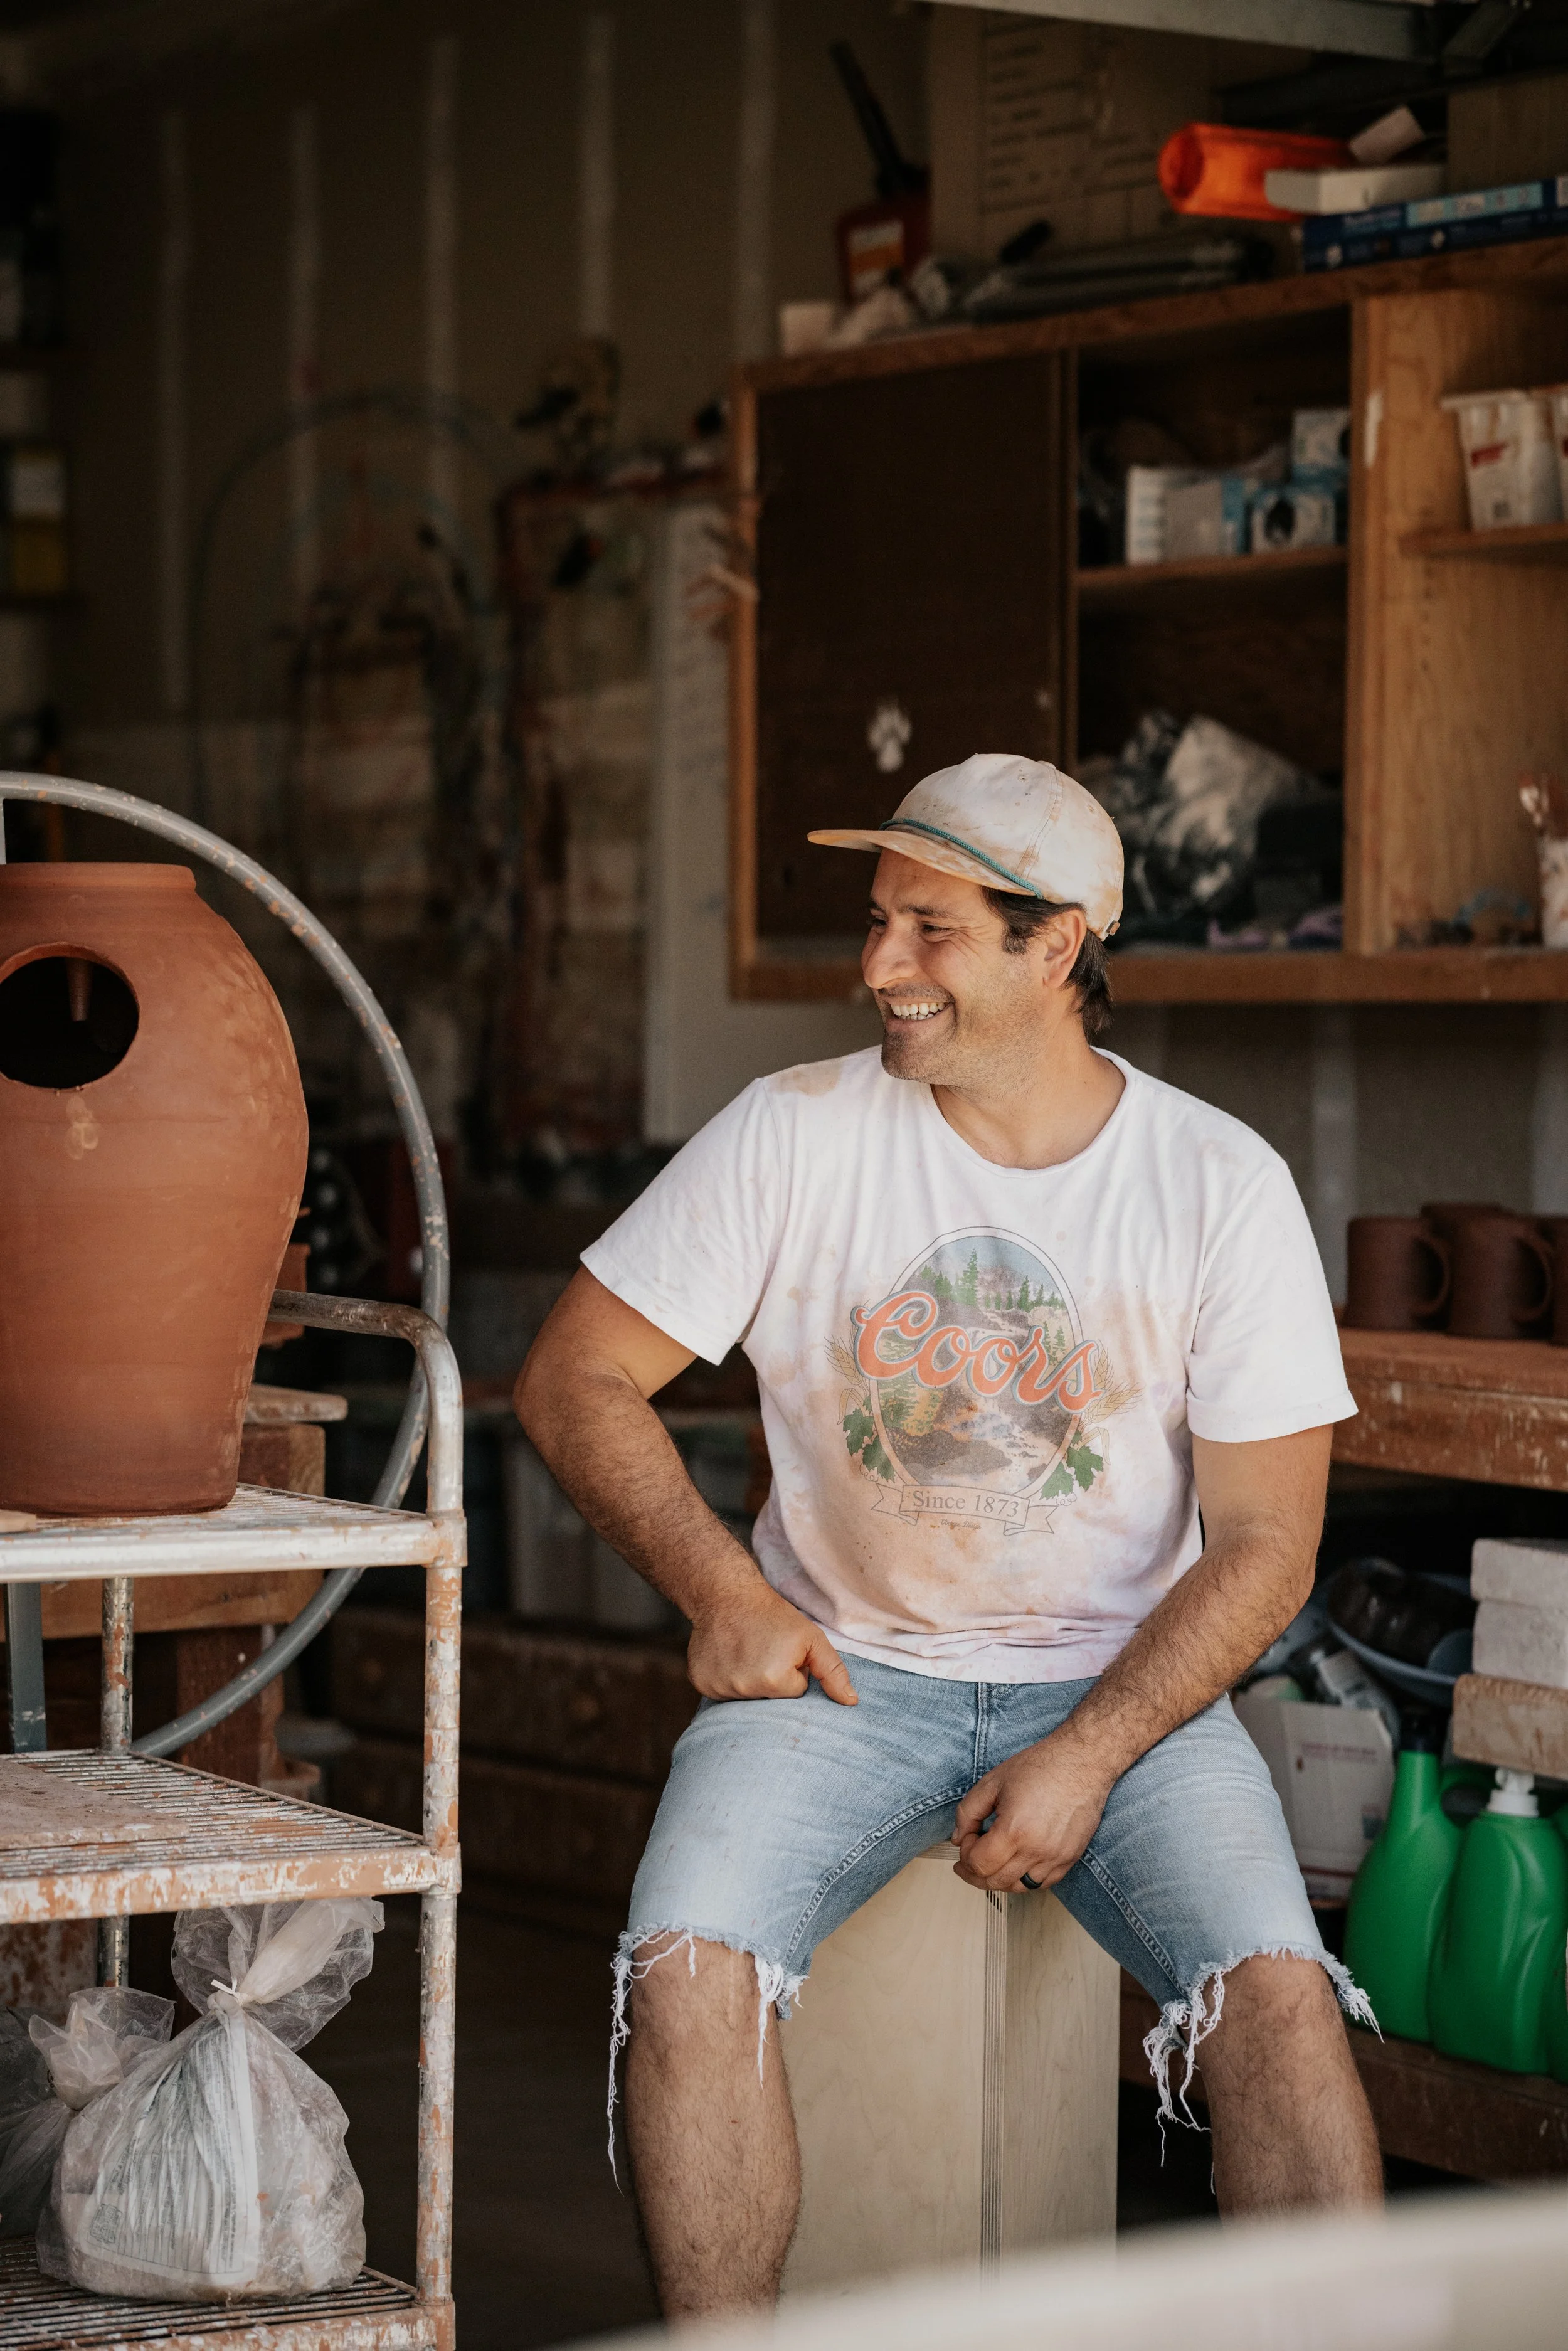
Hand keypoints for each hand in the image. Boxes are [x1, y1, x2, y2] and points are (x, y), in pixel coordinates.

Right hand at [687, 1581, 857, 1705]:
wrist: (727, 1595)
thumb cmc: (773, 1615)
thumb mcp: (811, 1637)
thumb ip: (833, 1671)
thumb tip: (851, 1703)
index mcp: (774, 1681)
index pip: (796, 1693)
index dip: (794, 1671)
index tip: (783, 1651)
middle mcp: (744, 1689)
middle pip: (771, 1699)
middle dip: (774, 1680)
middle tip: (765, 1651)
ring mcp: (719, 1688)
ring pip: (747, 1697)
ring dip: (750, 1680)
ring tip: (746, 1652)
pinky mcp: (702, 1683)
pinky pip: (723, 1693)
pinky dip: (728, 1679)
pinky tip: (729, 1657)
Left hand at [952, 1729, 1113, 1894]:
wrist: (1081, 1763)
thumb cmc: (1041, 1768)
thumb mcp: (992, 1782)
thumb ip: (967, 1812)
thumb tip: (958, 1838)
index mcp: (1015, 1830)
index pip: (979, 1863)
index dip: (965, 1854)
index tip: (966, 1839)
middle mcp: (1037, 1850)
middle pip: (995, 1881)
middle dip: (974, 1872)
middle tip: (968, 1858)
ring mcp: (1055, 1858)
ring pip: (1018, 1888)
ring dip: (998, 1879)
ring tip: (990, 1863)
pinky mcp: (1069, 1859)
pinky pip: (1041, 1884)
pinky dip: (1023, 1880)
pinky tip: (1015, 1864)